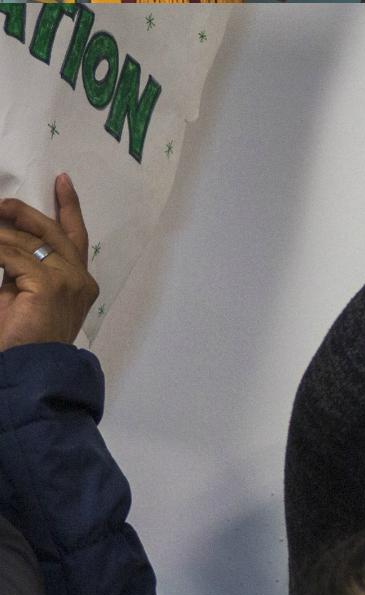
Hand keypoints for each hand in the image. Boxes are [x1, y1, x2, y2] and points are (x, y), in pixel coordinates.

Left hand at [0, 174, 97, 350]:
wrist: (28, 368)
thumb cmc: (23, 337)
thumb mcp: (23, 290)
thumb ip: (23, 264)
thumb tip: (6, 235)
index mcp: (79, 281)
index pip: (75, 236)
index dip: (69, 206)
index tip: (62, 180)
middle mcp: (80, 279)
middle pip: (51, 230)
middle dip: (20, 212)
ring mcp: (69, 281)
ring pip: (26, 241)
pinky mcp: (50, 285)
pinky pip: (12, 254)